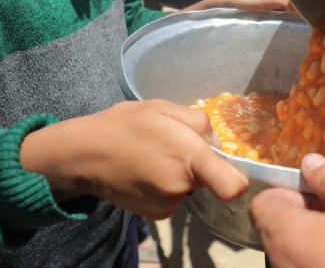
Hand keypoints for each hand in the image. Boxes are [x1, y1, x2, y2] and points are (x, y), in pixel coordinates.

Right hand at [20, 100, 247, 219]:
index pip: (232, 185)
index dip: (239, 177)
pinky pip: (176, 197)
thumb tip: (217, 143)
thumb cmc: (127, 124)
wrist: (85, 155)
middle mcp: (182, 187)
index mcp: (188, 157)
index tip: (230, 166)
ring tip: (154, 156)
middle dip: (199, 161)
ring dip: (181, 173)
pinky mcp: (158, 216)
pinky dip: (167, 186)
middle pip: (209, 176)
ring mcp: (169, 205)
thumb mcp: (166, 108)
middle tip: (171, 144)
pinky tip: (146, 171)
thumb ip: (200, 123)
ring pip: (192, 186)